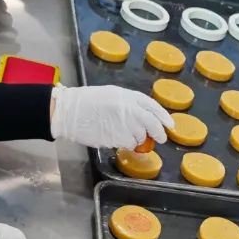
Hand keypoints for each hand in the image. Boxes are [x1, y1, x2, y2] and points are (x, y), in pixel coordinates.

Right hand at [51, 85, 171, 148]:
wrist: (69, 111)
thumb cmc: (88, 101)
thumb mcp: (112, 95)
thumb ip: (130, 105)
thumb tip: (145, 118)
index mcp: (128, 96)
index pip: (152, 106)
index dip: (163, 117)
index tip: (170, 125)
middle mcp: (128, 109)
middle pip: (152, 124)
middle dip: (159, 133)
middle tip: (160, 139)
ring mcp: (122, 124)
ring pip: (140, 137)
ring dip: (137, 139)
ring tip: (125, 135)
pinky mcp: (115, 137)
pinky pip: (127, 144)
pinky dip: (126, 144)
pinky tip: (116, 138)